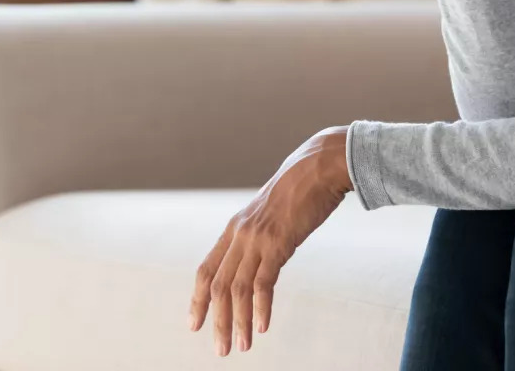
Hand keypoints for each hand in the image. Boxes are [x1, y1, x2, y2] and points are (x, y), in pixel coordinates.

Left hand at [188, 126, 351, 355]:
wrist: (319, 165)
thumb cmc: (300, 187)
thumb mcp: (270, 211)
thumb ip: (260, 232)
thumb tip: (262, 252)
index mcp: (235, 227)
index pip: (206, 269)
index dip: (197, 300)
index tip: (194, 325)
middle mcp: (240, 233)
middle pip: (217, 285)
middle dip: (217, 321)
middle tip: (220, 350)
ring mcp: (257, 238)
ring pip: (237, 289)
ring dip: (238, 322)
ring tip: (240, 346)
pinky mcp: (278, 242)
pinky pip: (263, 282)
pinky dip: (261, 307)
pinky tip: (262, 327)